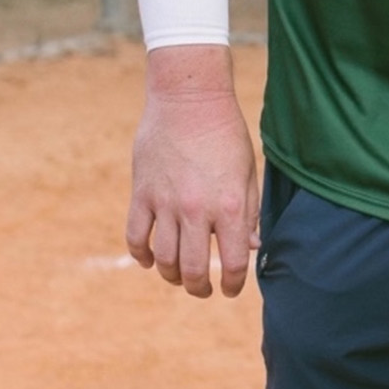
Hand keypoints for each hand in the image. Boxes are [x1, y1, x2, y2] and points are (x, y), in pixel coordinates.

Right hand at [125, 47, 258, 297]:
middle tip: (203, 290)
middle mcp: (197, 209)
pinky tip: (149, 260)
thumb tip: (252, 247)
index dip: (233, 284)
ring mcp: (165, 203)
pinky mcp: (142, 193)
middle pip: (192, 268)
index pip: (232, 261)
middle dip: (199, 288)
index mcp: (230, 205)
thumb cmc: (226, 133)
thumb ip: (251, 211)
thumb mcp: (248, 171)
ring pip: (162, 259)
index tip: (231, 289)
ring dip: (171, 276)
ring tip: (179, 277)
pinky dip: (140, 255)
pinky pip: (135, 236)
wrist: (189, 99)